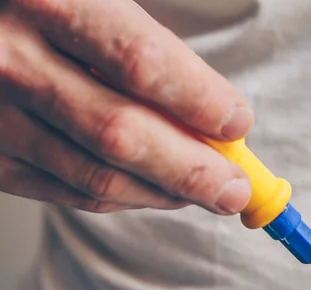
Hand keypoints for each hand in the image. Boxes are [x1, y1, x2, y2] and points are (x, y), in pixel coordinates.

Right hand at [0, 0, 253, 212]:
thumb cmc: (50, 7)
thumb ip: (147, 49)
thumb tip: (217, 118)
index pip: (140, 62)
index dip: (198, 100)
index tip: (237, 123)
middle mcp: (11, 60)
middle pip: (121, 135)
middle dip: (192, 171)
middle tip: (234, 189)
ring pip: (98, 176)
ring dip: (164, 193)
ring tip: (206, 193)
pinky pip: (70, 193)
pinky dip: (126, 199)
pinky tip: (157, 191)